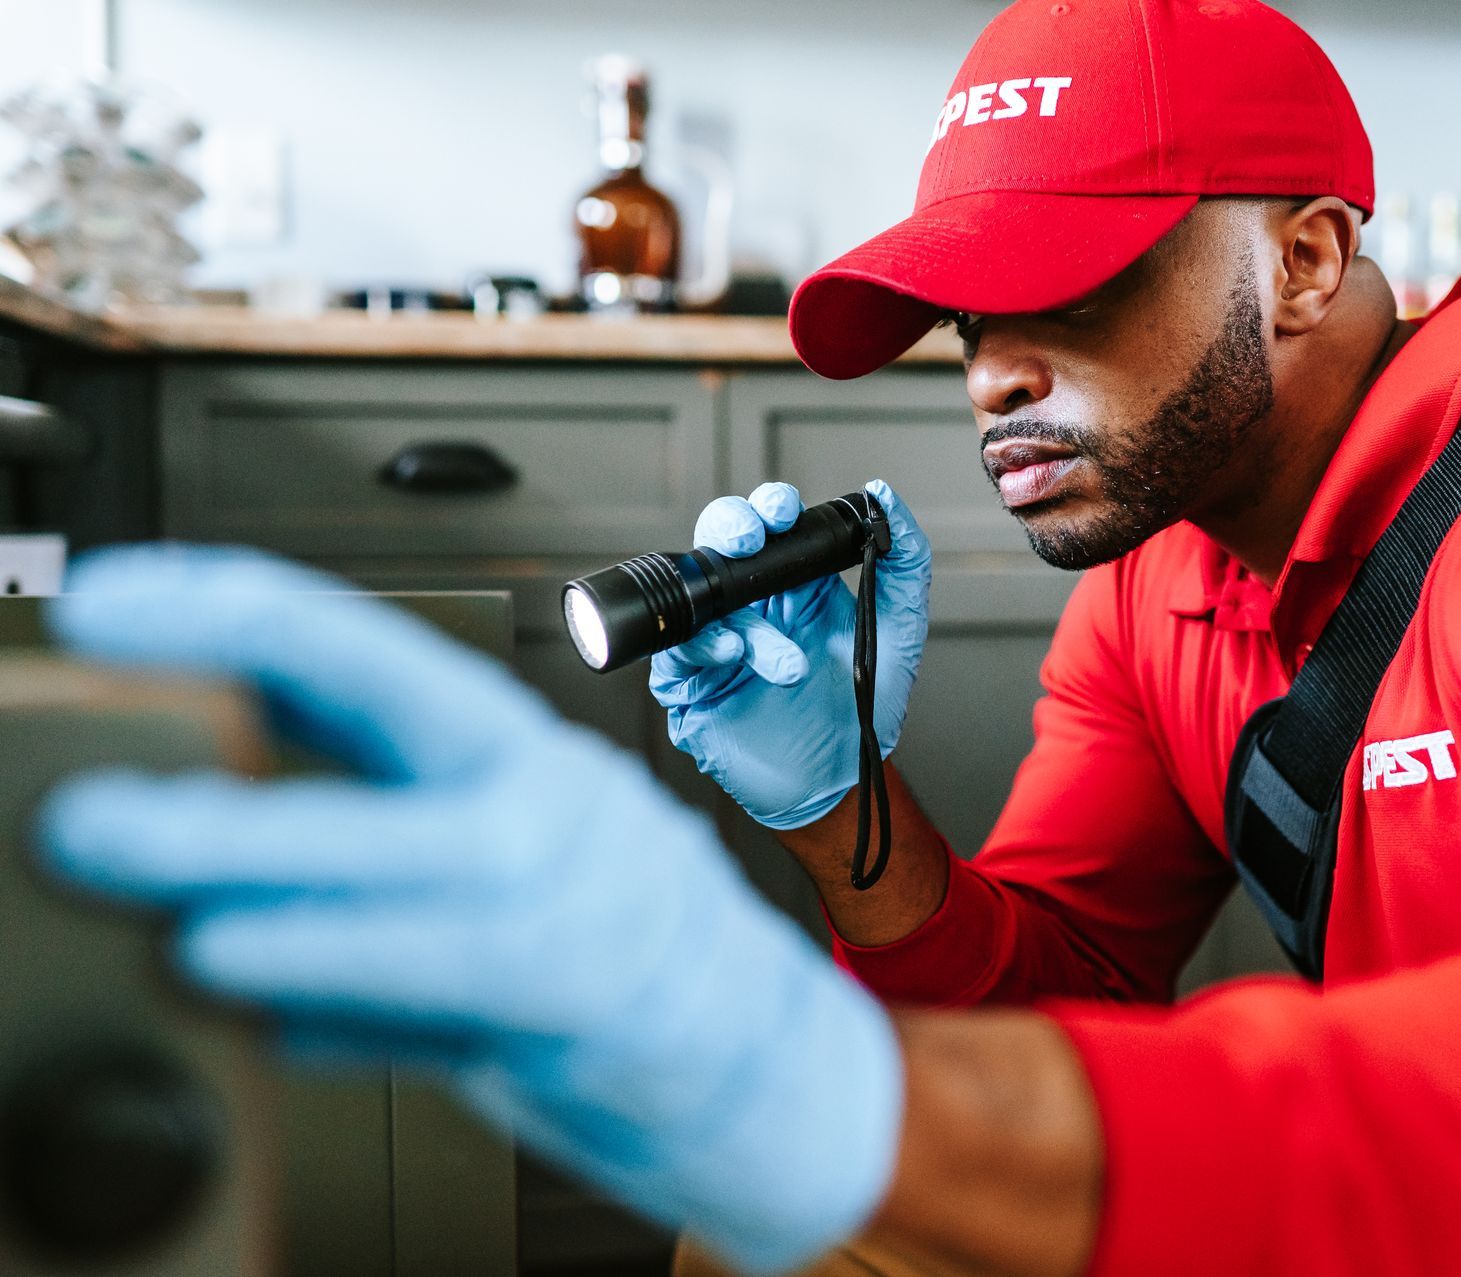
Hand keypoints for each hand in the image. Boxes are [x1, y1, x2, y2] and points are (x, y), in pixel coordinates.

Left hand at [34, 546, 900, 1274]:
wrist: (758, 1046)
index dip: (225, 615)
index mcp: (516, 746)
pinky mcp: (567, 1017)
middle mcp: (548, 815)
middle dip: (213, 812)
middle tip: (83, 817)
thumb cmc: (616, 926)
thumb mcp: (505, 825)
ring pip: (389, 915)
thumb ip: (367, 799)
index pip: (360, 652)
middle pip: (370, 797)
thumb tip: (201, 766)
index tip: (109, 607)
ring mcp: (564, 918)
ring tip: (165, 930)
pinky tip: (250, 1014)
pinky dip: (324, 1013)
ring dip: (257, 919)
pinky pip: (419, 1016)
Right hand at [650, 480, 930, 829]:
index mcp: (791, 582)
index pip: (768, 525)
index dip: (769, 507)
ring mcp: (717, 642)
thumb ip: (905, 560)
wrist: (841, 777)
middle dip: (730, 528)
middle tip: (753, 538)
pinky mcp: (692, 685)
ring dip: (738, 616)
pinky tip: (733, 656)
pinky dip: (702, 647)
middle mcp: (749, 604)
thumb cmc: (863, 705)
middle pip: (718, 543)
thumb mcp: (900, 627)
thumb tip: (884, 494)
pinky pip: (675, 652)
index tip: (784, 509)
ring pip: (700, 597)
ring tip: (784, 662)